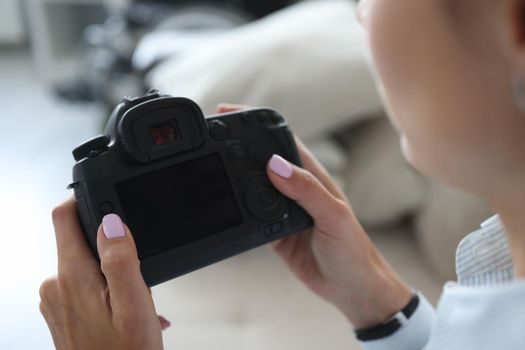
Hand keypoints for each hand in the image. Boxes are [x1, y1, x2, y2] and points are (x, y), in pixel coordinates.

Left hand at [39, 198, 165, 349]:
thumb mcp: (134, 304)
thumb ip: (121, 259)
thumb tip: (111, 222)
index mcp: (71, 277)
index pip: (63, 217)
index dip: (83, 199)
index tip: (104, 197)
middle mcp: (55, 286)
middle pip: (82, 241)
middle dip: (112, 251)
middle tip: (135, 277)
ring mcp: (56, 301)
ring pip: (87, 266)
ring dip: (114, 276)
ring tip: (134, 303)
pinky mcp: (61, 313)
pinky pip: (85, 287)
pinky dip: (108, 293)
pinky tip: (126, 313)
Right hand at [217, 104, 410, 328]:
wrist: (351, 289)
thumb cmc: (354, 250)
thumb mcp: (334, 217)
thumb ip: (307, 191)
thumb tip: (275, 165)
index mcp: (312, 177)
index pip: (281, 140)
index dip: (257, 124)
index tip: (232, 114)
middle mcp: (295, 189)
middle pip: (262, 160)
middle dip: (238, 146)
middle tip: (213, 136)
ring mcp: (283, 210)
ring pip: (253, 187)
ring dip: (235, 177)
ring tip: (213, 167)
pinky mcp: (274, 232)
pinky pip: (251, 217)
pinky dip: (238, 211)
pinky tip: (227, 206)